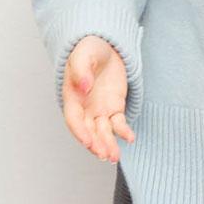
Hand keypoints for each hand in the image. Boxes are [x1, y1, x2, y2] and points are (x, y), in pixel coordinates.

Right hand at [62, 34, 134, 162]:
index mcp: (72, 97)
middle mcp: (84, 108)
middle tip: (105, 155)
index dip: (79, 131)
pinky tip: (130, 138)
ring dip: (108, 144)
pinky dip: (123, 131)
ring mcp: (99, 109)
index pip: (74, 119)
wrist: (105, 46)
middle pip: (88, 130)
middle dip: (96, 144)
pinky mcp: (114, 107)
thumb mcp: (84, 55)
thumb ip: (82, 70)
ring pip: (103, 131)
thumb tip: (83, 86)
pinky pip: (118, 123)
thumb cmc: (89, 50)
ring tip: (115, 157)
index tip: (88, 141)